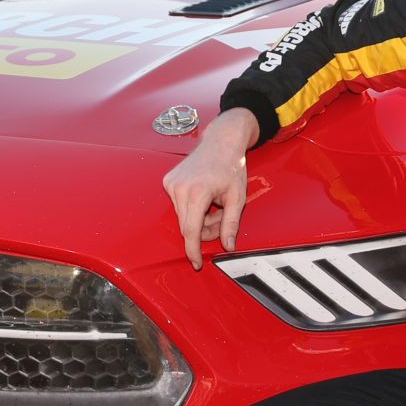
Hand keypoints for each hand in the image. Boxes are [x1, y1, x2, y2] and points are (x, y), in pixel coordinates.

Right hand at [163, 110, 258, 268]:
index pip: (191, 231)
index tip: (195, 263)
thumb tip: (228, 246)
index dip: (193, 250)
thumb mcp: (237, 197)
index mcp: (197, 192)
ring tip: (215, 205)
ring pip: (183, 217)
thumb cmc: (231, 166)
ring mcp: (171, 184)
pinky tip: (204, 197)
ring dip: (199, 218)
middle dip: (204, 230)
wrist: (221, 141)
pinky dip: (192, 208)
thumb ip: (231, 224)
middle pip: (187, 226)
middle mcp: (180, 188)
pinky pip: (178, 206)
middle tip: (221, 220)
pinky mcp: (168, 181)